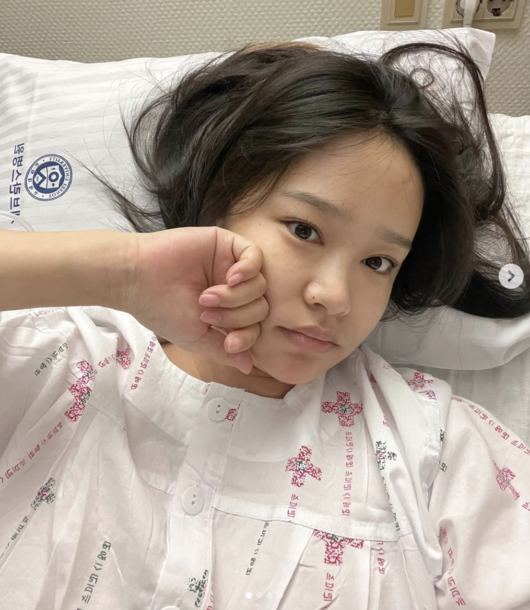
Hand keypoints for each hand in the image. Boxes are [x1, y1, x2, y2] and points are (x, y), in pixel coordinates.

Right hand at [122, 227, 268, 374]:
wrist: (138, 280)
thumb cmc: (162, 310)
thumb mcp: (196, 338)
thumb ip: (224, 351)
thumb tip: (248, 367)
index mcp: (227, 311)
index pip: (255, 326)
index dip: (248, 337)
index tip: (228, 342)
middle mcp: (232, 289)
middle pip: (260, 307)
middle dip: (237, 317)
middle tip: (207, 314)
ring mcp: (230, 266)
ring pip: (259, 285)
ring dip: (235, 297)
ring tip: (206, 297)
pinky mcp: (225, 245)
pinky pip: (255, 256)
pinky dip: (249, 270)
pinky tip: (231, 278)